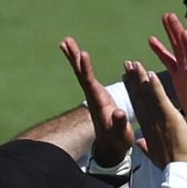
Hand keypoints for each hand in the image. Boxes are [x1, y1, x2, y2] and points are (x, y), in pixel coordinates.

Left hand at [60, 37, 132, 165]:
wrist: (111, 146)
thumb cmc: (118, 140)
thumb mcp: (121, 134)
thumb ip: (119, 123)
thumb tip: (119, 113)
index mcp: (99, 103)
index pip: (90, 83)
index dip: (86, 69)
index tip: (83, 54)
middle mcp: (92, 96)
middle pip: (81, 74)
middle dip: (75, 58)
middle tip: (66, 41)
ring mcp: (93, 95)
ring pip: (81, 73)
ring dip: (74, 57)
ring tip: (66, 42)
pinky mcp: (96, 94)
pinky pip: (86, 75)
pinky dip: (81, 64)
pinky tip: (77, 55)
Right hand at [122, 61, 186, 167]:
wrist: (179, 170)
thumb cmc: (170, 164)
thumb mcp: (154, 156)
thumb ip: (146, 147)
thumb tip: (140, 143)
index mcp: (147, 129)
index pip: (138, 106)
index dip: (132, 92)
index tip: (126, 80)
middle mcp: (149, 121)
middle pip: (139, 97)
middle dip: (133, 80)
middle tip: (127, 64)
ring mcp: (158, 118)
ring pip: (147, 95)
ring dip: (140, 78)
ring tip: (134, 63)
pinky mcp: (169, 117)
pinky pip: (160, 98)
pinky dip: (155, 86)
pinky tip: (150, 74)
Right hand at [149, 14, 186, 140]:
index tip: (181, 30)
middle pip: (183, 48)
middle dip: (176, 31)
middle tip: (169, 15)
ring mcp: (185, 74)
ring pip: (176, 50)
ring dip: (170, 35)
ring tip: (163, 19)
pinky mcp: (179, 79)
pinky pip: (169, 62)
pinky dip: (161, 51)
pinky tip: (153, 41)